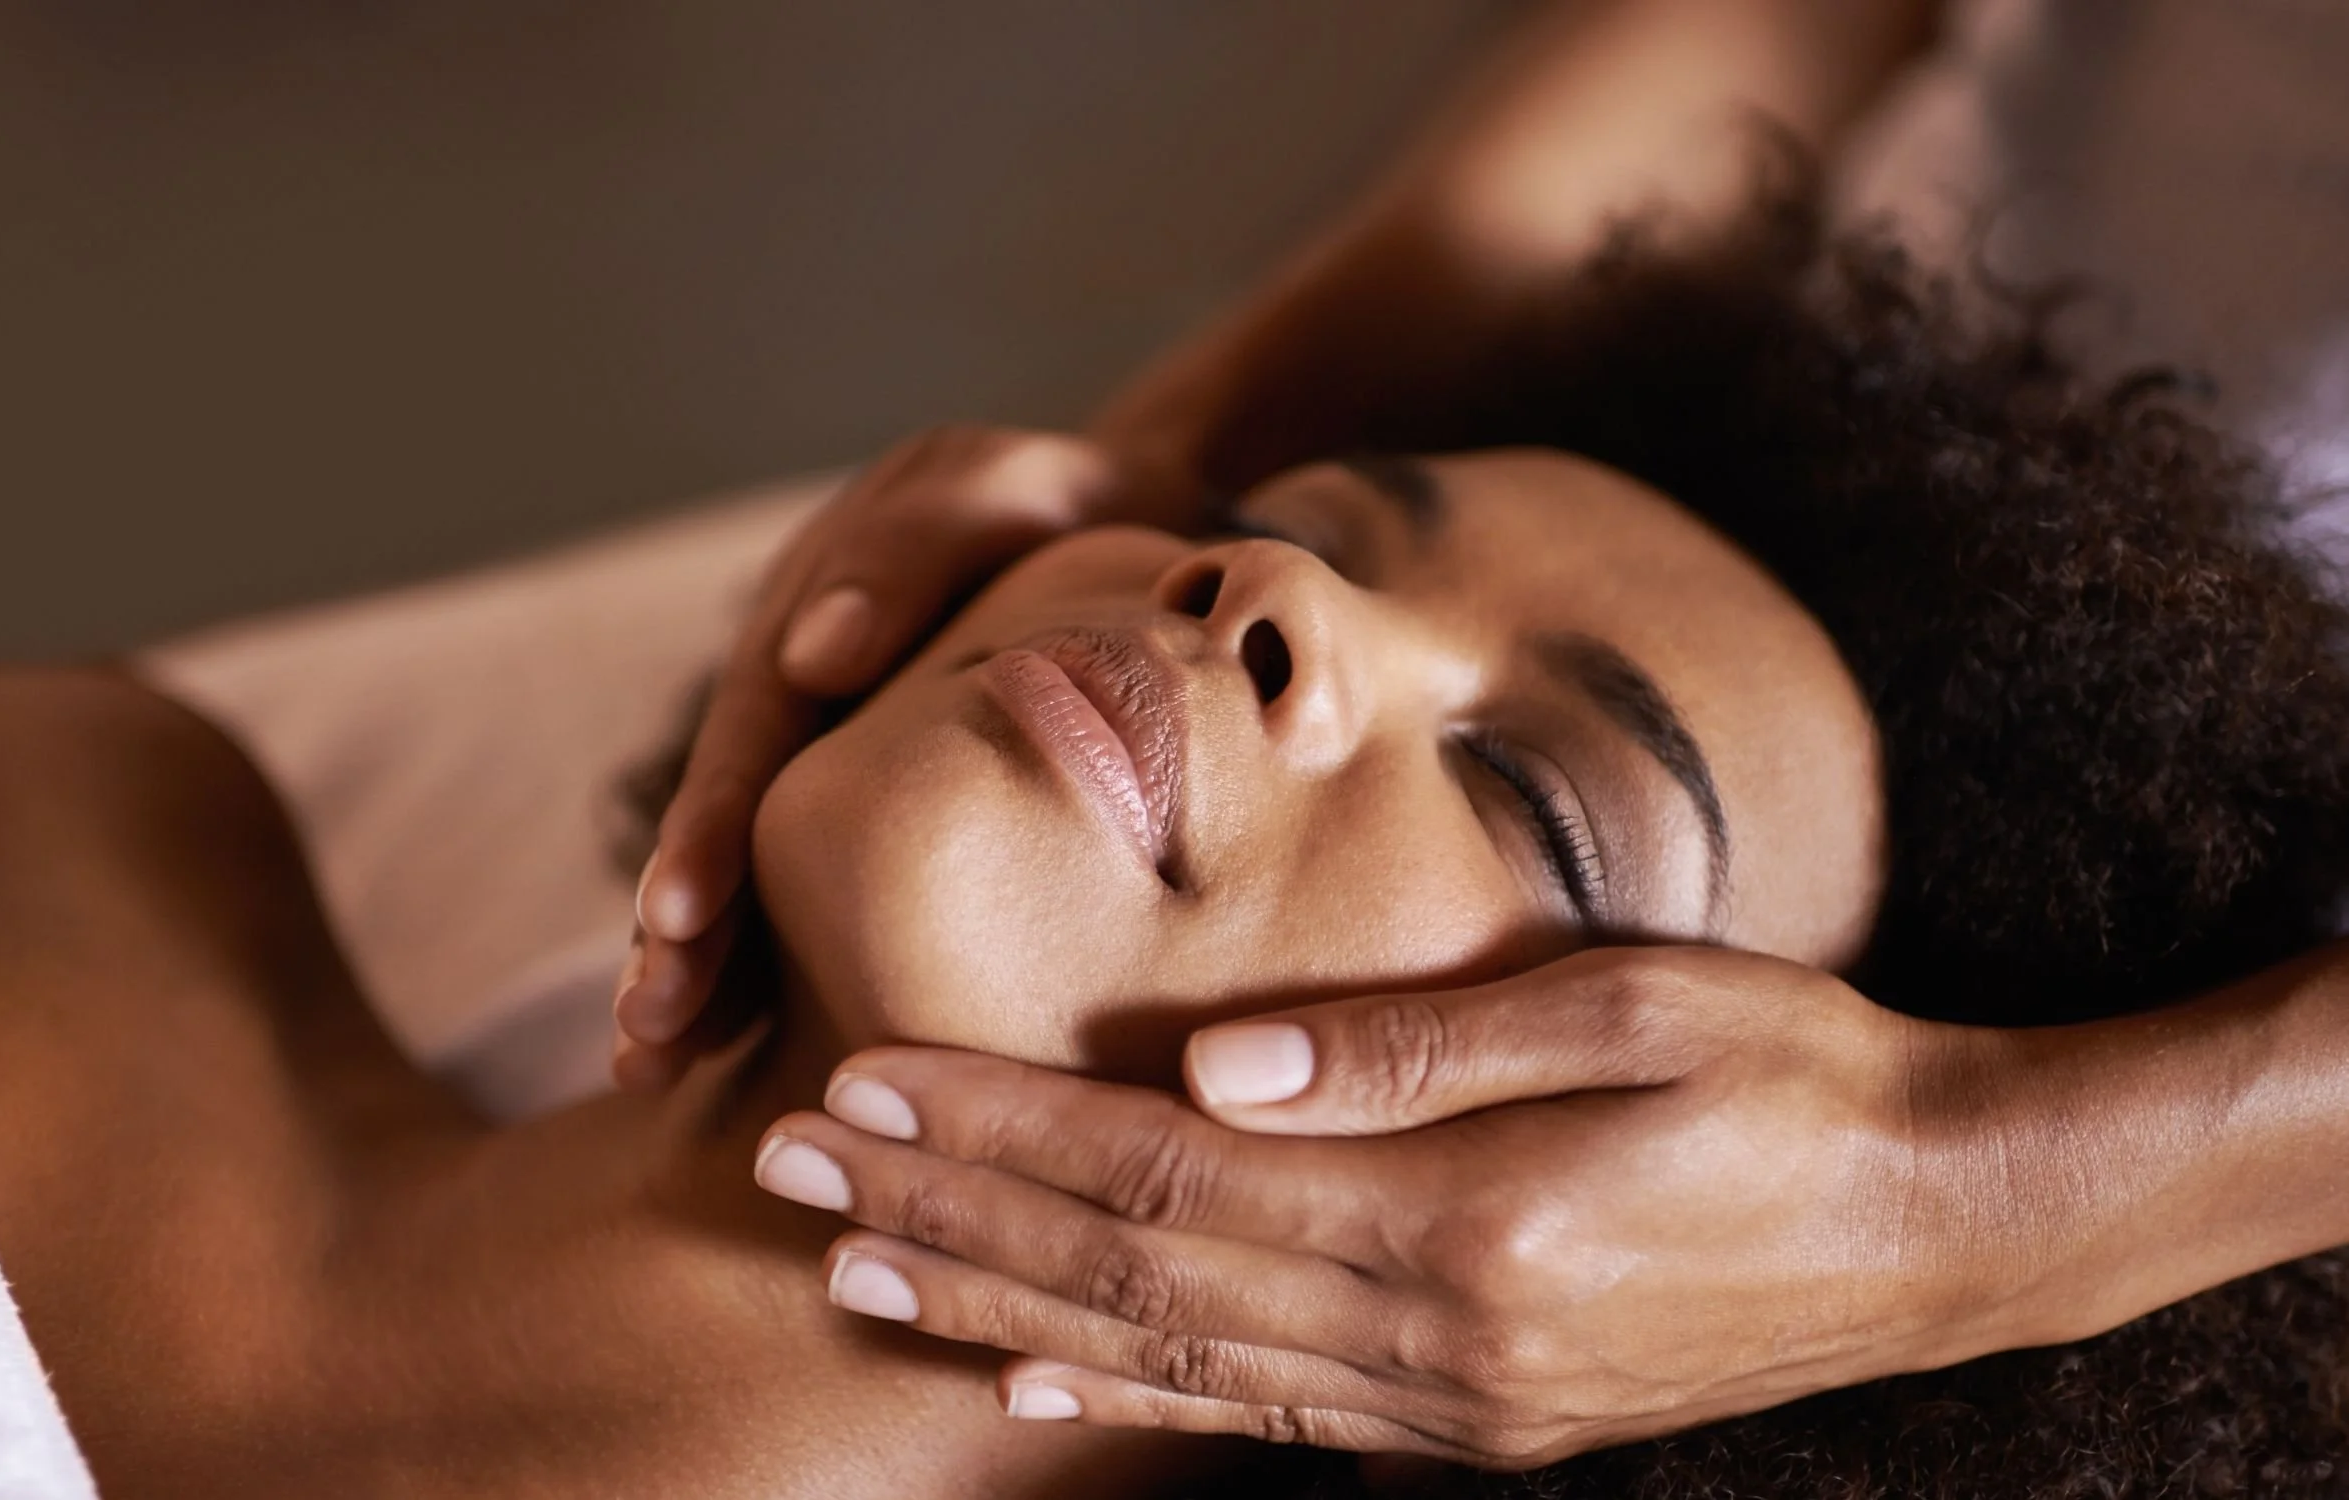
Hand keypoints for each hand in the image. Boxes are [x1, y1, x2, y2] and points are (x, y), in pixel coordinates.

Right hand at [611, 425, 1210, 1086]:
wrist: (1128, 515)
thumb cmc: (1065, 508)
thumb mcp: (1000, 490)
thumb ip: (913, 555)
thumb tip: (812, 654)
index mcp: (812, 615)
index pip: (752, 733)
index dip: (711, 827)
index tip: (679, 919)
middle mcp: (798, 690)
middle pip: (730, 818)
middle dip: (679, 929)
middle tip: (648, 1031)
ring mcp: (830, 749)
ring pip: (756, 866)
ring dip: (702, 964)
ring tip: (652, 1064)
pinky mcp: (874, 802)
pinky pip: (819, 886)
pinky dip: (775, 964)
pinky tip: (736, 1054)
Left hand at [753, 947, 2080, 1467]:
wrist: (1945, 1223)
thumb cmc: (1795, 1077)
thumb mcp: (1633, 1010)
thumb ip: (1417, 1046)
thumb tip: (1216, 1055)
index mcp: (1458, 1216)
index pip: (1160, 1168)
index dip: (995, 1128)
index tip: (854, 1080)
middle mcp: (1430, 1333)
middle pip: (1131, 1269)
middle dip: (946, 1215)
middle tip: (786, 1164)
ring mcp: (1449, 1400)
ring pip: (1171, 1355)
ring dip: (1000, 1307)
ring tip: (857, 1267)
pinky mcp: (1476, 1422)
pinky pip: (1266, 1417)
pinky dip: (1137, 1396)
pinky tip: (1034, 1381)